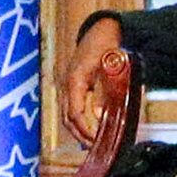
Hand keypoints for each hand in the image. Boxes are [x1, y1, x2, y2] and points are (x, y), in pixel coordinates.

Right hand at [64, 15, 138, 150]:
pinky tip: (89, 129)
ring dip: (78, 130)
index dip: (85, 130)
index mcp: (75, 79)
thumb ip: (105, 91)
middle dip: (80, 135)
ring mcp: (65, 85)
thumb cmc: (107, 46)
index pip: (74, 113)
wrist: (100, 30)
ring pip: (66, 115)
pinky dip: (78, 121)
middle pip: (67, 118)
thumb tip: (99, 114)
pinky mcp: (70, 87)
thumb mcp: (110, 68)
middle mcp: (66, 84)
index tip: (97, 139)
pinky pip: (70, 108)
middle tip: (96, 146)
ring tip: (93, 142)